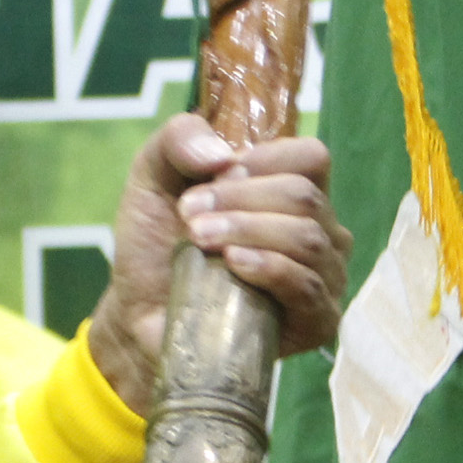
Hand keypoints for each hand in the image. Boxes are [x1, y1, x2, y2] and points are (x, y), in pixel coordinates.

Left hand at [89, 115, 349, 413]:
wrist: (140, 313)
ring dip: (248, 231)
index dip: (263, 160)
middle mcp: (318, 232)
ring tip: (199, 239)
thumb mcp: (153, 176)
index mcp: (291, 192)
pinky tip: (233, 264)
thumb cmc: (157, 244)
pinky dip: (270, 269)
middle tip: (189, 216)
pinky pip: (308, 288)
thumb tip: (222, 154)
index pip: (311, 158)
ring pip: (308, 239)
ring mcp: (323, 278)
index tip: (213, 176)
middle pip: (305, 197)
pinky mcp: (315, 323)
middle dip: (240, 198)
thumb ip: (178, 140)